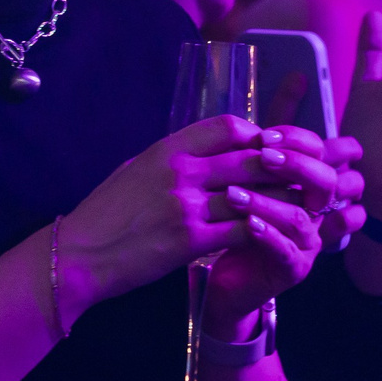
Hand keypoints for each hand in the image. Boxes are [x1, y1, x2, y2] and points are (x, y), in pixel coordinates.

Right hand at [61, 117, 353, 323]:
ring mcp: (185, 205)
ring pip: (254, 196)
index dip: (257, 135)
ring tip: (300, 208)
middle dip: (281, 167)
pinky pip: (241, 230)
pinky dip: (263, 232)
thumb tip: (203, 150)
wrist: (79, 254)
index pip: (227, 126)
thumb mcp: (136, 169)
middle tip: (302, 177)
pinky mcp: (189, 240)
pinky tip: (275, 236)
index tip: (269, 149)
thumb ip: (172, 158)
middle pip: (250, 158)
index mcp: (167, 149)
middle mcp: (179, 171)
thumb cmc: (105, 214)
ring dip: (281, 202)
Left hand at [205, 123, 358, 326]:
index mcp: (311, 183)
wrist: (222, 272)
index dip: (300, 141)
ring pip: (301, 216)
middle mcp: (318, 210)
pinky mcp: (294, 268)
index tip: (266, 136)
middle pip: (328, 182)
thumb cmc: (237, 216)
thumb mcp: (250, 173)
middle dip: (297, 167)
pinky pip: (287, 250)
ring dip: (268, 201)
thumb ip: (269, 137)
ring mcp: (309, 240)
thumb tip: (298, 80)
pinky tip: (246, 224)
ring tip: (234, 194)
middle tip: (263, 158)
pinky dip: (267, 234)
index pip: (325, 153)